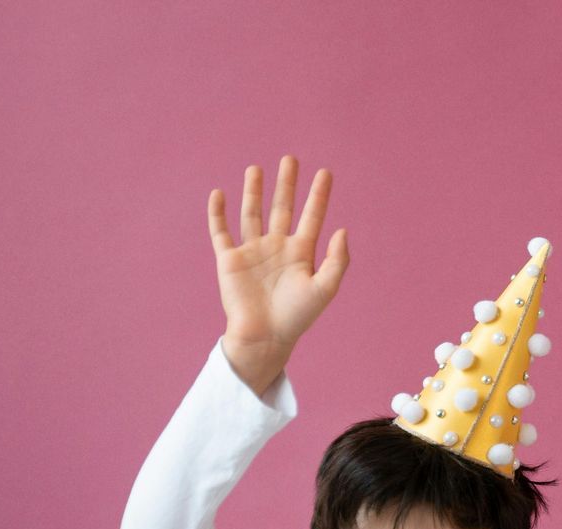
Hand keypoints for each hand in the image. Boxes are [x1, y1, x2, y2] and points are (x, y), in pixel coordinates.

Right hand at [208, 156, 349, 392]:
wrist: (265, 336)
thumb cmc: (297, 317)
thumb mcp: (325, 289)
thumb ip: (337, 260)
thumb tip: (343, 229)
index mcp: (301, 253)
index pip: (312, 217)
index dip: (319, 195)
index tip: (325, 172)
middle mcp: (277, 248)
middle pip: (282, 208)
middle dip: (287, 184)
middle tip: (290, 159)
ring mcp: (253, 252)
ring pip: (252, 213)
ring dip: (254, 191)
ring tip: (256, 168)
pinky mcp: (230, 260)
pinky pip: (221, 231)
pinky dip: (217, 213)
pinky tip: (219, 193)